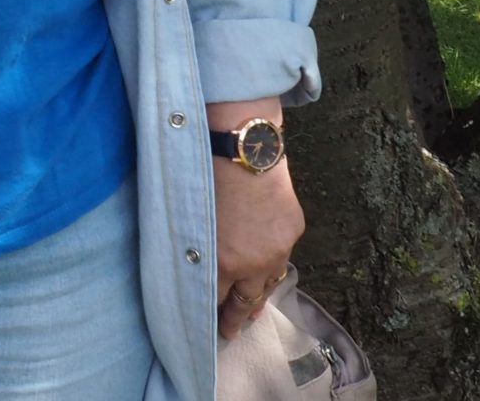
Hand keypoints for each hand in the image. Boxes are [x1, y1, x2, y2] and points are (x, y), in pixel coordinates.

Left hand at [212, 113, 302, 341]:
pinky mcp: (292, 231)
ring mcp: (277, 248)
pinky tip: (267, 276)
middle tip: (229, 332)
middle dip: (236, 318)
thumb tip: (190, 264)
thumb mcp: (188, 218)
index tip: (206, 328)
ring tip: (250, 313)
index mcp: (223, 261)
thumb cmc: (203, 174)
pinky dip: (271, 270)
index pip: (216, 300)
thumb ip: (194, 248)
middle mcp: (254, 262)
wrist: (243, 148)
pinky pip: (281, 260)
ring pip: (268, 284)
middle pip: (245, 301)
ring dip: (258, 298)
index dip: (211, 314)